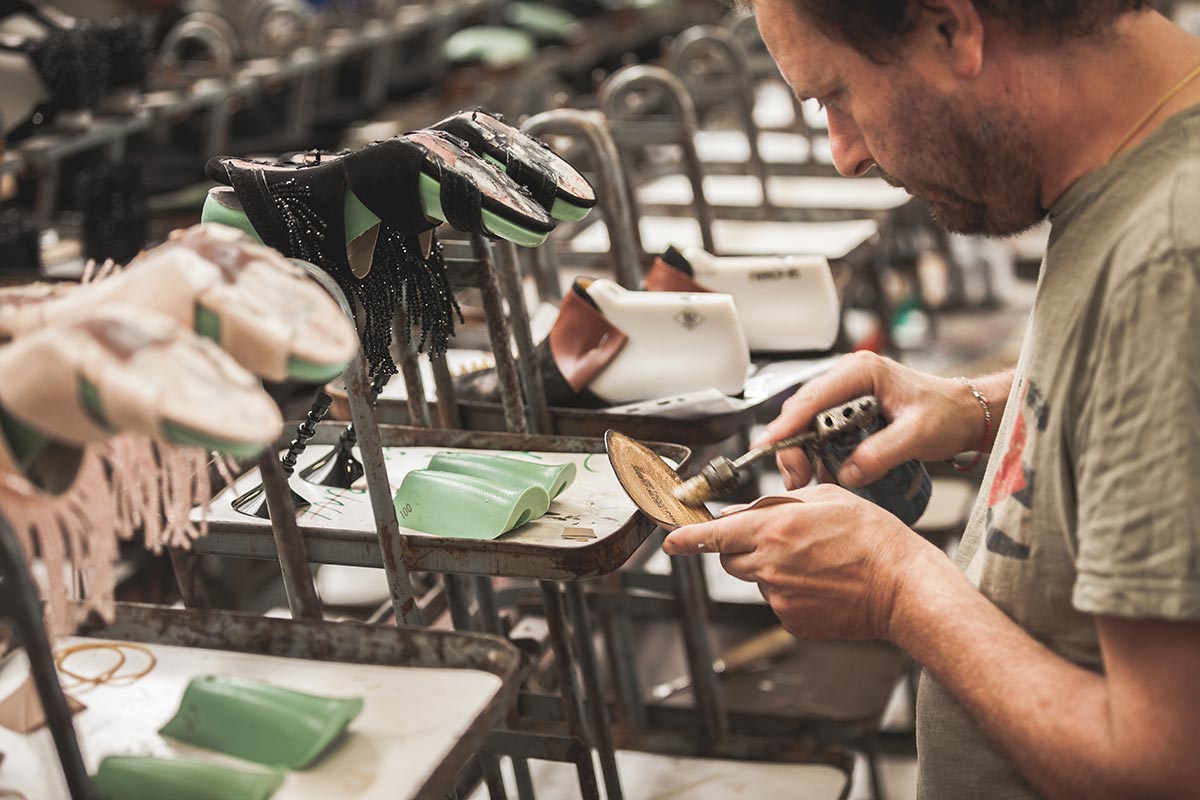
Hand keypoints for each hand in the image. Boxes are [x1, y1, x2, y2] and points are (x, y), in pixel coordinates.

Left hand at [661, 483, 939, 640]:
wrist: (902, 587)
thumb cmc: (872, 538)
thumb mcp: (825, 499)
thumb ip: (777, 504)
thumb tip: (742, 514)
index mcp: (774, 530)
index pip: (714, 534)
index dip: (687, 537)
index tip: (671, 540)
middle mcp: (770, 565)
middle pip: (730, 558)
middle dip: (741, 548)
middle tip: (780, 540)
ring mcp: (779, 597)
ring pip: (756, 579)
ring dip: (771, 569)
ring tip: (815, 562)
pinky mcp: (792, 621)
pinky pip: (778, 601)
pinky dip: (791, 592)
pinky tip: (822, 583)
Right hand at [765, 351, 990, 489]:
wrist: (967, 414)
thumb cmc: (948, 413)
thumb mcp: (917, 434)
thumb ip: (882, 453)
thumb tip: (848, 473)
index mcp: (861, 372)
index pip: (812, 398)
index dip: (787, 425)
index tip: (770, 447)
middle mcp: (848, 377)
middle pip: (802, 411)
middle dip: (792, 445)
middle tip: (796, 478)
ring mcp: (847, 392)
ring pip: (807, 421)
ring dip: (801, 451)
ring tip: (804, 478)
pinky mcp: (850, 409)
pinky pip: (821, 429)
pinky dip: (815, 451)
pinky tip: (819, 470)